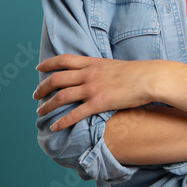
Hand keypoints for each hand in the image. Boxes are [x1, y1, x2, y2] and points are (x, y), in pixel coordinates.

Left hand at [33, 54, 163, 131]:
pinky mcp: (99, 103)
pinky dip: (62, 121)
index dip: (48, 64)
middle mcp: (88, 74)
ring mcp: (92, 89)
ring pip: (61, 96)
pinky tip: (54, 126)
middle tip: (36, 96)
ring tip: (40, 112)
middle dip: (42, 88)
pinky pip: (75, 114)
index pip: (64, 60)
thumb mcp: (115, 65)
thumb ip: (102, 69)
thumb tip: (97, 74)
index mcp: (93, 63)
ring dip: (47, 105)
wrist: (151, 78)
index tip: (39, 69)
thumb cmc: (139, 72)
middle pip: (56, 79)